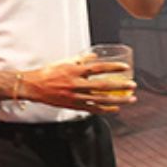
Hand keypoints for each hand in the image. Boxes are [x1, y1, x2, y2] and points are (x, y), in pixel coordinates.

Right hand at [18, 53, 135, 113]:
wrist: (33, 86)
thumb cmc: (49, 73)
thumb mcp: (65, 62)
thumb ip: (81, 59)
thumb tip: (95, 56)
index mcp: (74, 70)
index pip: (98, 68)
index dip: (113, 67)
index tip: (125, 68)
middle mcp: (76, 84)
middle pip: (102, 86)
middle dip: (120, 87)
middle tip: (132, 85)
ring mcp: (75, 96)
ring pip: (100, 100)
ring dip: (118, 100)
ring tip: (130, 99)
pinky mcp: (74, 105)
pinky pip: (93, 109)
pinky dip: (105, 110)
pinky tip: (115, 109)